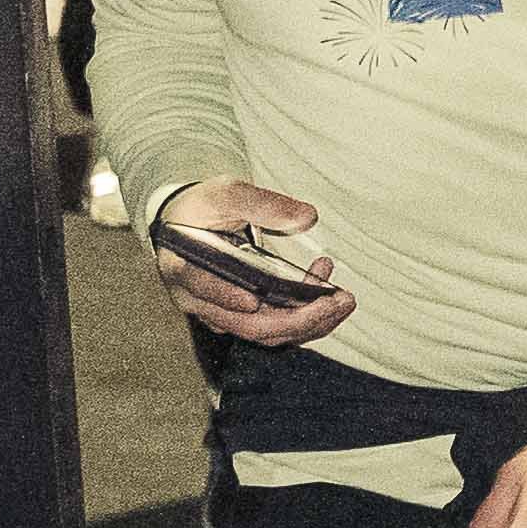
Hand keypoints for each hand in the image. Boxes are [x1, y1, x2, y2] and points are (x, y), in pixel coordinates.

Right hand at [146, 175, 353, 348]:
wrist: (190, 224)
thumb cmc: (204, 208)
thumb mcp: (226, 194)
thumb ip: (263, 203)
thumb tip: (306, 218)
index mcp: (182, 267)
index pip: (201, 287)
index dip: (225, 296)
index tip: (252, 299)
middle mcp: (198, 300)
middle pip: (246, 324)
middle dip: (297, 318)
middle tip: (338, 300)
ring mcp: (220, 314)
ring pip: (265, 333)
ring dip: (310, 322)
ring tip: (344, 299)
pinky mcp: (240, 318)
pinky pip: (274, 328)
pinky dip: (306, 317)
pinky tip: (329, 295)